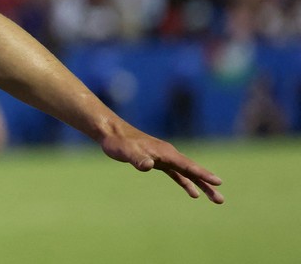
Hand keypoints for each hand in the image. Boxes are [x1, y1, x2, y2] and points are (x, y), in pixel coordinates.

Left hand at [100, 126, 223, 203]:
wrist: (111, 132)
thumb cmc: (118, 142)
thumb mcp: (126, 152)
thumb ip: (138, 159)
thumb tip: (149, 165)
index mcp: (165, 152)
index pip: (187, 165)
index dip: (202, 174)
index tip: (218, 182)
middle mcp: (169, 154)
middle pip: (192, 171)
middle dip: (207, 184)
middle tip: (221, 200)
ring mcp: (164, 158)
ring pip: (187, 173)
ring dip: (200, 185)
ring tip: (214, 198)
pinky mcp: (158, 161)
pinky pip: (177, 174)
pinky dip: (185, 182)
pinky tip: (193, 193)